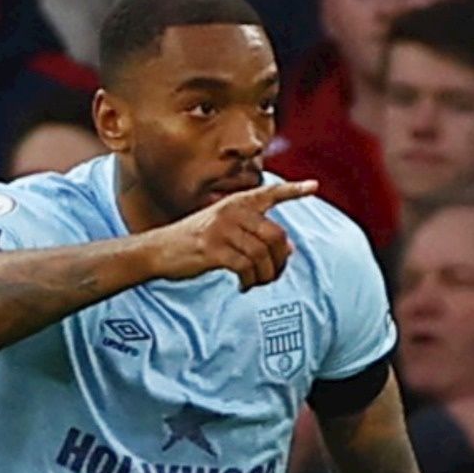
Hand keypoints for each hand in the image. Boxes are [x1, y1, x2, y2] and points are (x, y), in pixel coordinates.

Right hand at [144, 179, 317, 289]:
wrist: (159, 250)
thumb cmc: (195, 241)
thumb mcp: (223, 228)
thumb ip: (255, 233)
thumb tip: (288, 248)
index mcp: (236, 203)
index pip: (270, 193)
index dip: (293, 190)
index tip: (314, 186)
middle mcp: (231, 211)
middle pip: (275, 236)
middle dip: (280, 261)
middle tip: (272, 275)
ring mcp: (222, 229)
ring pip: (263, 255)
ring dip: (265, 276)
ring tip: (256, 283)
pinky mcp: (213, 249)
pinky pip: (246, 268)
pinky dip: (249, 282)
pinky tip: (243, 286)